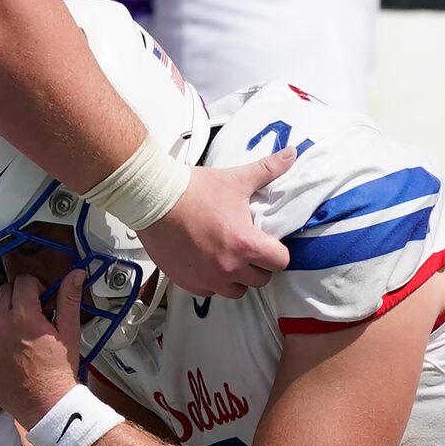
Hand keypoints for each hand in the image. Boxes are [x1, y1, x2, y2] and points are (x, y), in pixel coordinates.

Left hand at [0, 270, 84, 424]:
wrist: (44, 405)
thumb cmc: (58, 371)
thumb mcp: (69, 332)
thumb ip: (69, 299)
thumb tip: (76, 274)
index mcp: (24, 317)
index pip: (23, 281)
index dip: (36, 287)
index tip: (41, 299)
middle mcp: (0, 325)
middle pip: (4, 290)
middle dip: (19, 296)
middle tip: (30, 311)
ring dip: (1, 308)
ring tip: (15, 323)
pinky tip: (1, 335)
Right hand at [139, 150, 295, 297]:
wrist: (153, 199)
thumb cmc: (194, 191)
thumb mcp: (235, 179)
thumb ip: (268, 169)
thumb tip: (291, 153)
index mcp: (245, 244)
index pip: (280, 262)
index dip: (277, 252)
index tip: (269, 243)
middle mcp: (229, 268)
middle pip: (260, 280)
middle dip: (258, 265)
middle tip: (248, 248)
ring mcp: (207, 279)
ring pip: (236, 291)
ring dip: (236, 278)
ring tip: (228, 258)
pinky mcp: (188, 282)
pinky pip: (210, 292)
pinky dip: (211, 282)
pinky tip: (206, 263)